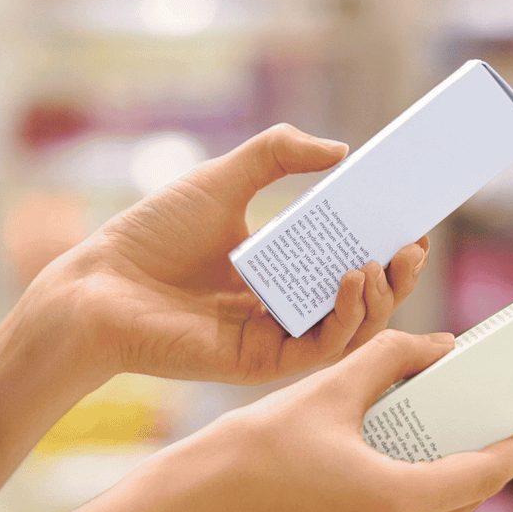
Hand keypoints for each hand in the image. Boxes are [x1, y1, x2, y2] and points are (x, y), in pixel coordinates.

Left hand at [30, 124, 429, 387]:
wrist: (99, 283)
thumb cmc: (151, 236)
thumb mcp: (223, 180)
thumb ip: (277, 155)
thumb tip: (339, 149)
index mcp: (280, 272)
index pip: (349, 265)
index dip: (386, 250)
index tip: (412, 225)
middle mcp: (283, 309)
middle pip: (361, 303)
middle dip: (396, 278)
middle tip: (412, 246)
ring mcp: (274, 338)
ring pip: (350, 331)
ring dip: (378, 299)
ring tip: (380, 260)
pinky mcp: (260, 362)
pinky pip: (319, 348)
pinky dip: (345, 318)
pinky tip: (350, 280)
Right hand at [115, 331, 512, 511]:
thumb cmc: (255, 449)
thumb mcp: (329, 389)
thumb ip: (392, 358)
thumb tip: (441, 345)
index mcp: (397, 502)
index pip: (483, 474)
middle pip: (464, 498)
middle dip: (482, 459)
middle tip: (490, 419)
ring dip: (447, 484)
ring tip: (448, 440)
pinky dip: (413, 508)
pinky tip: (408, 471)